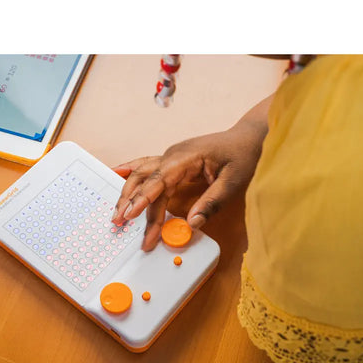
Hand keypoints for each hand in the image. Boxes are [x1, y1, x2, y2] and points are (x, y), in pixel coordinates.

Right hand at [111, 96, 271, 250]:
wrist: (246, 138)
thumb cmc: (241, 156)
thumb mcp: (233, 182)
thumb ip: (212, 202)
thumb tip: (192, 224)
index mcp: (187, 158)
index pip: (160, 181)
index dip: (144, 199)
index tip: (130, 215)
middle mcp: (173, 156)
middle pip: (145, 179)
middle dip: (130, 202)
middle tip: (119, 223)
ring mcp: (170, 157)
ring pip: (141, 174)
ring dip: (128, 193)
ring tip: (116, 214)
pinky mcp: (172, 162)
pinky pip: (146, 167)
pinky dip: (130, 172)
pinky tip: (116, 173)